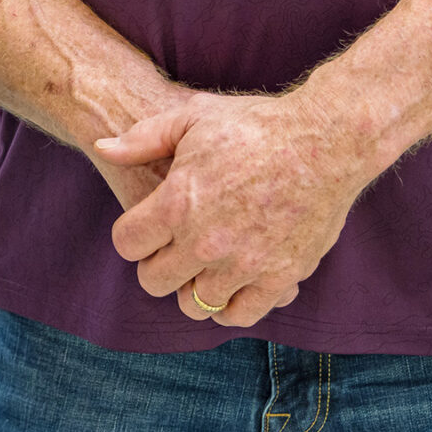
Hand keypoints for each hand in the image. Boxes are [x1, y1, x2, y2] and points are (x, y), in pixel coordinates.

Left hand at [94, 92, 372, 328]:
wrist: (328, 140)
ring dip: (193, 287)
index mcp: (179, 202)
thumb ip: (144, 138)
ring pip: (193, 304)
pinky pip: (237, 314)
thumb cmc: (257, 125)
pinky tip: (232, 281)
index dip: (134, 235)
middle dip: (157, 265)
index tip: (149, 227)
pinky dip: (229, 304)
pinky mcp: (278, 278)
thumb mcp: (194, 117)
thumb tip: (103, 148)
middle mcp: (205, 241)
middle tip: (174, 247)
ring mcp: (243, 263)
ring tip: (205, 264)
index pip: (128, 244)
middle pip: (154, 281)